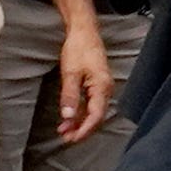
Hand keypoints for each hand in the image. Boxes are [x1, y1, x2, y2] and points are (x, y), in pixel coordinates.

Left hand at [49, 12, 113, 145]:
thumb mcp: (70, 73)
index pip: (96, 116)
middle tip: (66, 138)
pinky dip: (81, 112)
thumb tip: (68, 116)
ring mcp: (102, 88)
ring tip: (64, 130)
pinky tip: (70, 117)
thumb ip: (70, 96)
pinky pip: (91, 104)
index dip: (84, 130)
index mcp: (102, 87)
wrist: (84, 31)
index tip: (72, 139)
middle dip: (82, 129)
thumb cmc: (79, 48)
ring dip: (80, 122)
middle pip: (96, 117)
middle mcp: (106, 90)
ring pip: (93, 112)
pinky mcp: (97, 85)